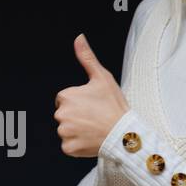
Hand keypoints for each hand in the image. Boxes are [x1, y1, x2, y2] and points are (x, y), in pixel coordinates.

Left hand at [53, 34, 128, 157]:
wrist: (124, 134)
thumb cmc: (114, 105)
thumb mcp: (102, 78)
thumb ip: (86, 57)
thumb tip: (78, 37)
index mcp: (66, 96)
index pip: (65, 99)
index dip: (79, 101)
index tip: (92, 105)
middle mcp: (61, 114)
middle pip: (64, 114)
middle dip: (76, 115)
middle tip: (95, 117)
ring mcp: (64, 132)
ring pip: (66, 130)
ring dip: (76, 130)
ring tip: (94, 128)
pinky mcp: (68, 148)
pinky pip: (68, 145)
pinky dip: (77, 144)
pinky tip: (91, 139)